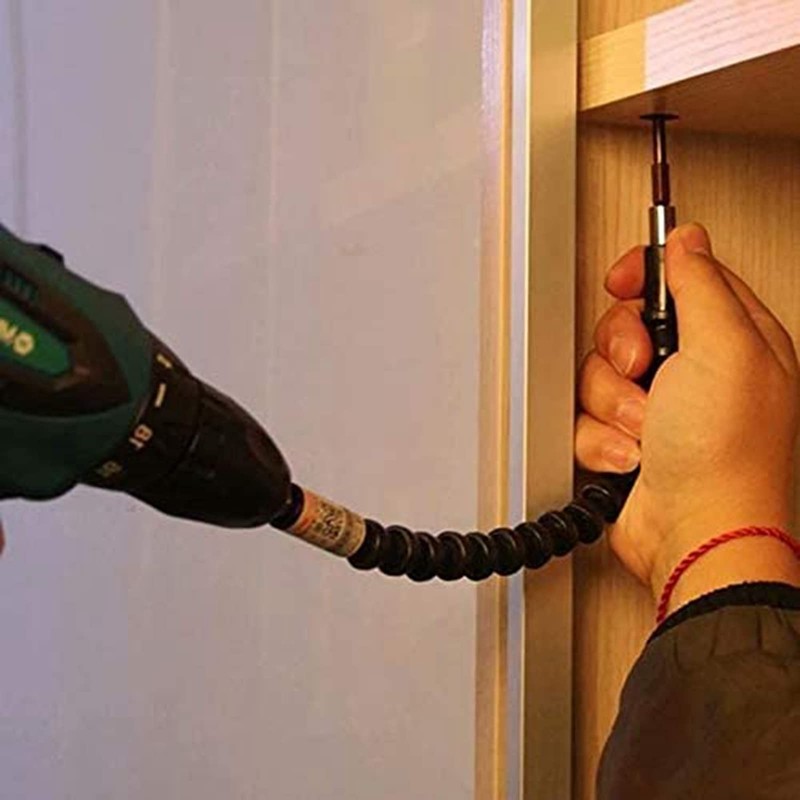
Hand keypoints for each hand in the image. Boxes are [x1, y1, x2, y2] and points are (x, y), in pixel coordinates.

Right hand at [575, 223, 799, 598]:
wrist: (694, 535)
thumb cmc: (725, 456)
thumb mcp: (725, 348)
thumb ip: (701, 284)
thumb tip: (687, 242)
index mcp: (731, 339)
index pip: (679, 278)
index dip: (645, 274)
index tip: (622, 281)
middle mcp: (695, 372)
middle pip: (626, 326)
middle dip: (621, 351)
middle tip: (642, 370)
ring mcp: (659, 409)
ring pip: (600, 374)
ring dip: (613, 404)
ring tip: (645, 428)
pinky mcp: (626, 440)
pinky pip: (588, 418)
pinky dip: (603, 439)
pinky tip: (634, 456)